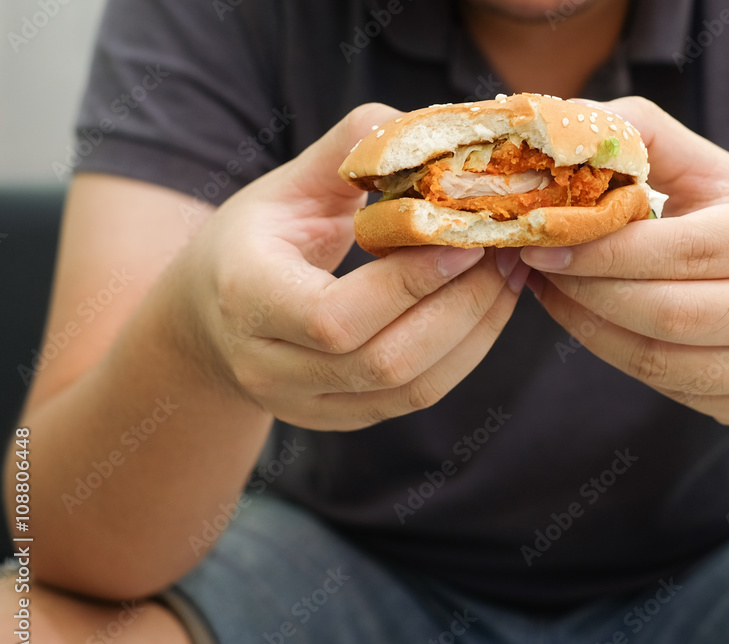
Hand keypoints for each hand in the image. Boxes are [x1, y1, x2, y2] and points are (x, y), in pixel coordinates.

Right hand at [180, 103, 529, 429]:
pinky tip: (488, 307)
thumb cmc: (252, 243)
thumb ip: (345, 154)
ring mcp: (304, 404)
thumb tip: (417, 127)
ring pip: (410, 388)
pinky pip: (416, 397)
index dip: (411, 282)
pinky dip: (464, 353)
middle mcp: (268, 367)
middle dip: (461, 306)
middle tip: (505, 253)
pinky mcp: (339, 419)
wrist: (209, 322)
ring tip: (508, 276)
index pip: (336, 316)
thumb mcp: (283, 188)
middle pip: (384, 361)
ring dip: (475, 331)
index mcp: (246, 299)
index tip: (467, 237)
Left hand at [522, 96, 728, 424]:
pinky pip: (664, 385)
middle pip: (670, 311)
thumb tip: (572, 124)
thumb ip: (650, 140)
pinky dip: (610, 351)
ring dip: (589, 325)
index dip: (606, 249)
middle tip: (538, 264)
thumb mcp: (720, 175)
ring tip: (552, 289)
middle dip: (588, 289)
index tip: (545, 238)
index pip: (686, 248)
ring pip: (660, 359)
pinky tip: (584, 318)